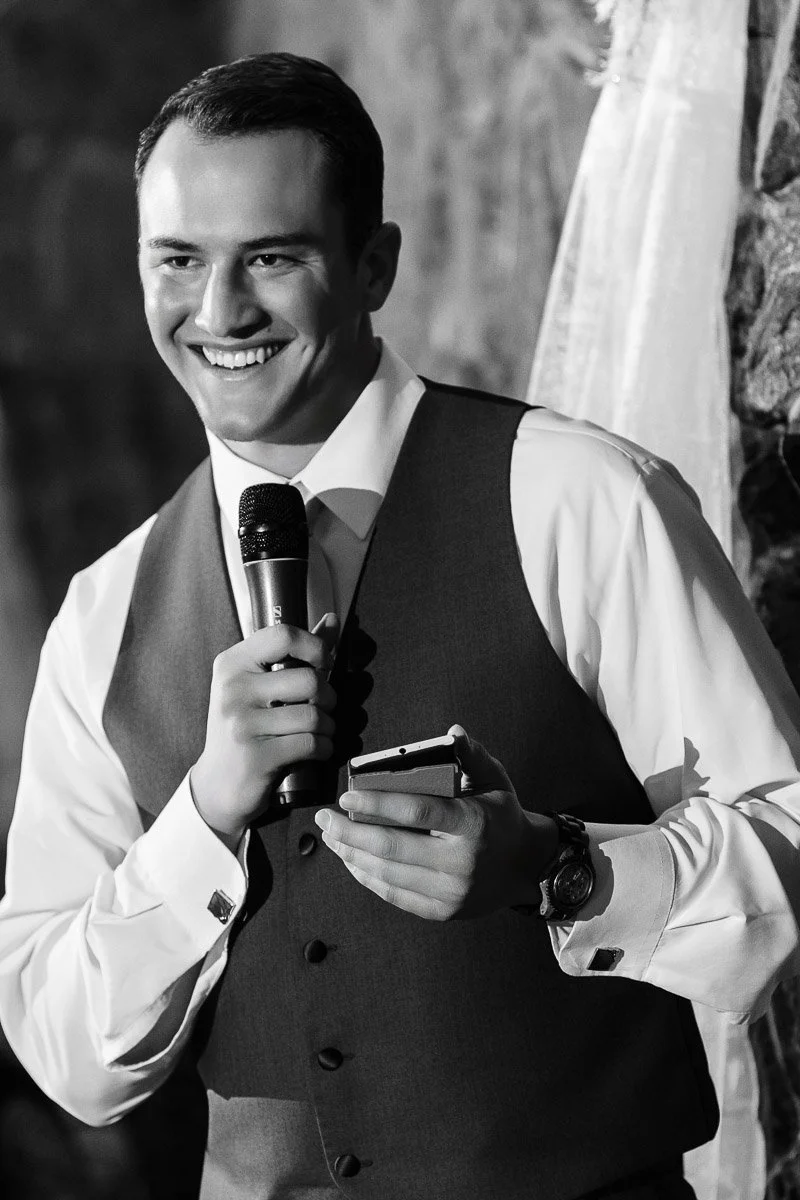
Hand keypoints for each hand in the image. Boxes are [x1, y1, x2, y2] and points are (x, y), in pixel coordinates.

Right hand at [191, 615, 338, 848]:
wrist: (218, 783)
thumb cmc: (244, 727)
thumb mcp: (258, 685)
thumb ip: (295, 652)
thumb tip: (332, 620)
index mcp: (232, 664)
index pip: (283, 636)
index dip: (315, 646)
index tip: (323, 662)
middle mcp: (233, 690)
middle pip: (309, 679)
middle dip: (328, 696)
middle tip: (323, 706)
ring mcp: (242, 724)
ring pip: (314, 716)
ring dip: (328, 726)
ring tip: (319, 731)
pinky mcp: (256, 756)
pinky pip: (311, 744)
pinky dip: (324, 748)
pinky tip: (316, 749)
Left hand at [314, 724, 558, 919]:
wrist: (526, 867)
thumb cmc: (502, 817)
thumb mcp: (495, 780)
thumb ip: (472, 755)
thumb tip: (452, 731)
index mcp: (472, 825)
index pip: (416, 813)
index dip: (376, 805)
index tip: (346, 797)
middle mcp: (461, 863)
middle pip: (393, 847)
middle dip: (350, 832)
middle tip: (324, 818)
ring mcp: (451, 892)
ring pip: (388, 874)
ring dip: (352, 855)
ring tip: (331, 837)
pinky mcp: (443, 911)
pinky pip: (395, 895)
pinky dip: (368, 877)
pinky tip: (352, 860)